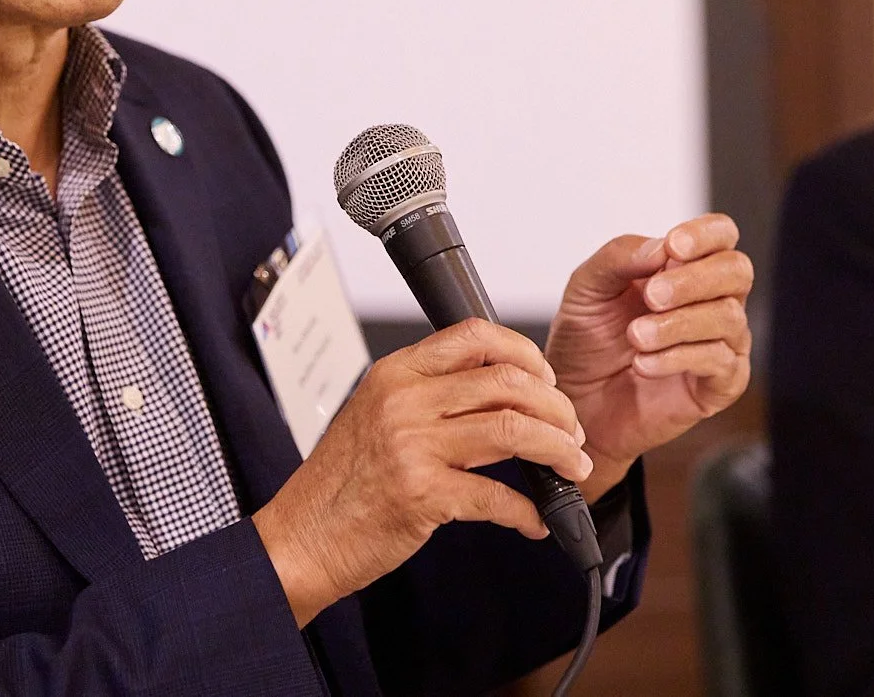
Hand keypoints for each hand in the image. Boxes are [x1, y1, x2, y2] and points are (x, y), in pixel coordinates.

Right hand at [252, 319, 591, 626]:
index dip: (525, 352)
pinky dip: (528, 512)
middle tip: (571, 432)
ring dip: (557, 451)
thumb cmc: (341, 484)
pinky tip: (535, 520)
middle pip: (507, 381)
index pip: (474, 335)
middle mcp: (404, 400)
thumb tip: (502, 394)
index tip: (547, 380)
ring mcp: (412, 446)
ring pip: (512, 429)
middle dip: (556, 407)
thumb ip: (428, 397)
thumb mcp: (375, 415)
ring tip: (572, 468)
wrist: (301, 538)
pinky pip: (498, 496)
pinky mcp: (422, 495)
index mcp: (395, 373)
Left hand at [545, 213, 752, 502]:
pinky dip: (677, 358)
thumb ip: (621, 258)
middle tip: (651, 295)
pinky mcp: (720, 385)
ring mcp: (722, 343)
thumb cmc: (586, 341)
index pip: (721, 234)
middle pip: (737, 271)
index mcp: (685, 268)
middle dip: (694, 279)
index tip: (673, 246)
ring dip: (677, 324)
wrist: (575, 403)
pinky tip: (642, 364)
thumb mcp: (587, 289)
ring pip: (728, 317)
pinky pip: (719, 361)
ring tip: (635, 337)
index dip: (705, 234)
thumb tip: (663, 246)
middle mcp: (712, 301)